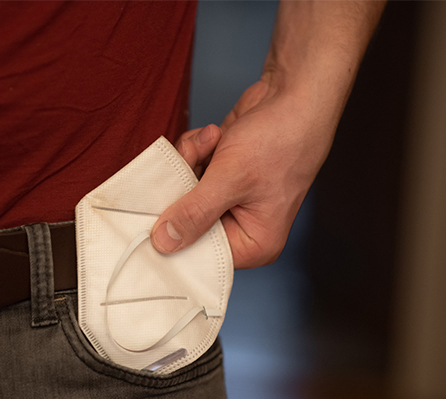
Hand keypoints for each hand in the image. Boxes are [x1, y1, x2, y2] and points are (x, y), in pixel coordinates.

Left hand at [150, 76, 339, 268]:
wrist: (294, 95)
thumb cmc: (280, 140)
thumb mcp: (230, 179)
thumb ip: (195, 213)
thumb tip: (164, 244)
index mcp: (254, 243)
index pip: (202, 256)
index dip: (176, 237)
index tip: (152, 216)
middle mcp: (242, 227)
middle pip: (188, 222)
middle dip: (183, 186)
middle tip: (192, 159)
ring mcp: (230, 200)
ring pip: (185, 192)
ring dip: (189, 161)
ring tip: (211, 142)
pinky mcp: (221, 176)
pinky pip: (191, 171)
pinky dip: (196, 150)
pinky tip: (214, 137)